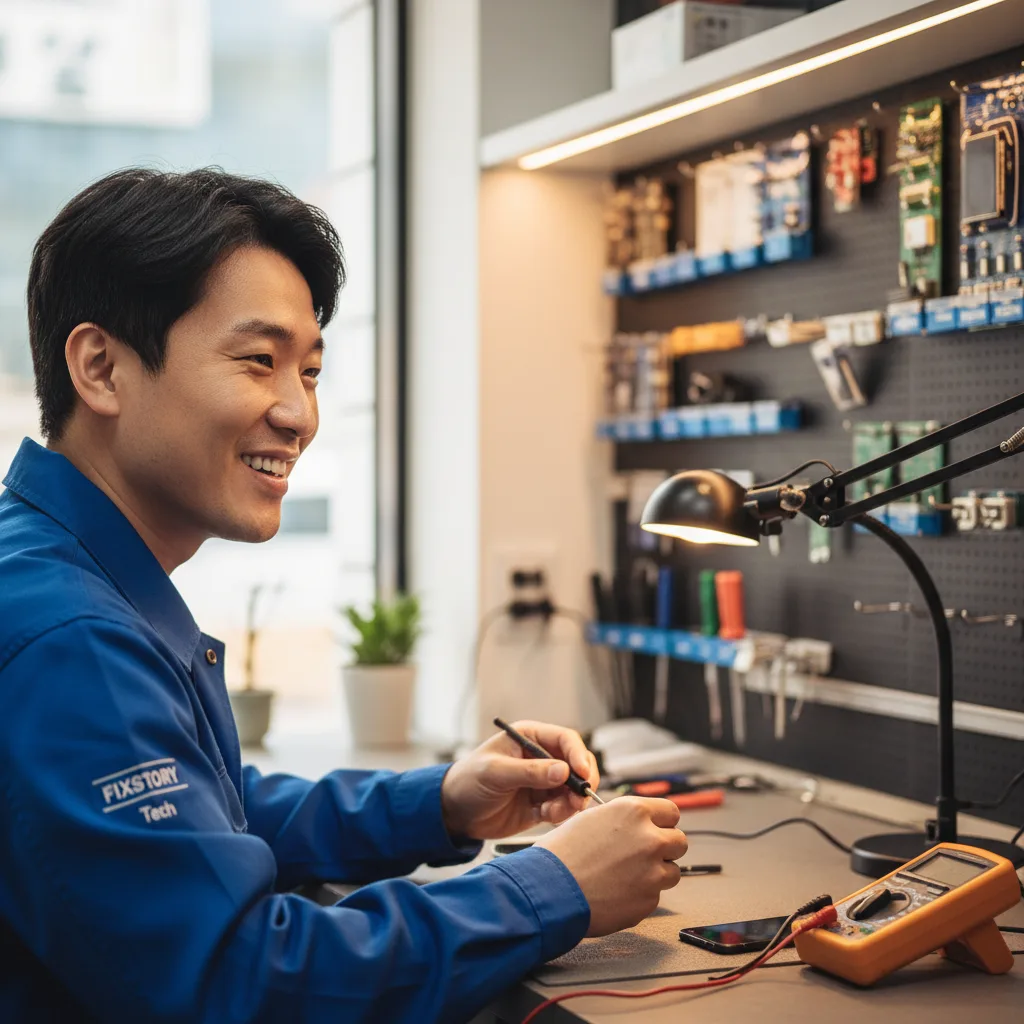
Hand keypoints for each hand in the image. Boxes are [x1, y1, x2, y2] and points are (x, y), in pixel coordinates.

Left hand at [440, 720, 598, 840]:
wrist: (454, 813)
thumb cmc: (469, 781)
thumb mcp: (496, 773)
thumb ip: (530, 772)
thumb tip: (564, 771)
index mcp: (529, 738)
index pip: (565, 740)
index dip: (578, 755)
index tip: (583, 774)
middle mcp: (540, 758)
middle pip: (576, 764)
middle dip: (581, 781)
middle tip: (580, 798)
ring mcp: (543, 782)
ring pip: (572, 788)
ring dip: (572, 801)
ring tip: (556, 811)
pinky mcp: (541, 804)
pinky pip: (561, 807)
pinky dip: (561, 813)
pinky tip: (546, 816)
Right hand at [535, 797, 687, 936]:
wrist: (548, 891)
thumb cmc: (560, 854)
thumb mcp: (590, 819)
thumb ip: (621, 820)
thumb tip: (634, 825)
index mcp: (633, 812)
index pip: (671, 812)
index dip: (662, 822)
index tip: (656, 829)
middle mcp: (649, 839)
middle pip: (679, 842)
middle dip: (665, 848)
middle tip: (643, 854)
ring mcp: (652, 873)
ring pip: (672, 872)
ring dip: (655, 873)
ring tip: (626, 876)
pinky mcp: (648, 902)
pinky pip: (654, 896)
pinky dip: (640, 896)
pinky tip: (617, 892)